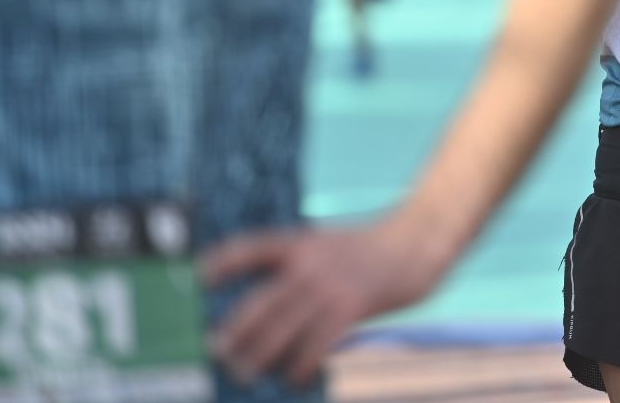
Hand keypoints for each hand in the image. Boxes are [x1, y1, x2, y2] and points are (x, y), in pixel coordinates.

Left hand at [201, 216, 446, 385]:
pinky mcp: (353, 306)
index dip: (224, 262)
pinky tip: (294, 377)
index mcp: (303, 243)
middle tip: (216, 351)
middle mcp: (311, 263)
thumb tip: (273, 309)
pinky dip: (301, 365)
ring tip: (245, 373)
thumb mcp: (333, 245)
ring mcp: (332, 285)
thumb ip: (304, 267)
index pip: (252, 247)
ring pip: (283, 328)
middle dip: (235, 330)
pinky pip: (316, 343)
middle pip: (261, 301)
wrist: (419, 241)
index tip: (200, 279)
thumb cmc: (376, 249)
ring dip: (260, 355)